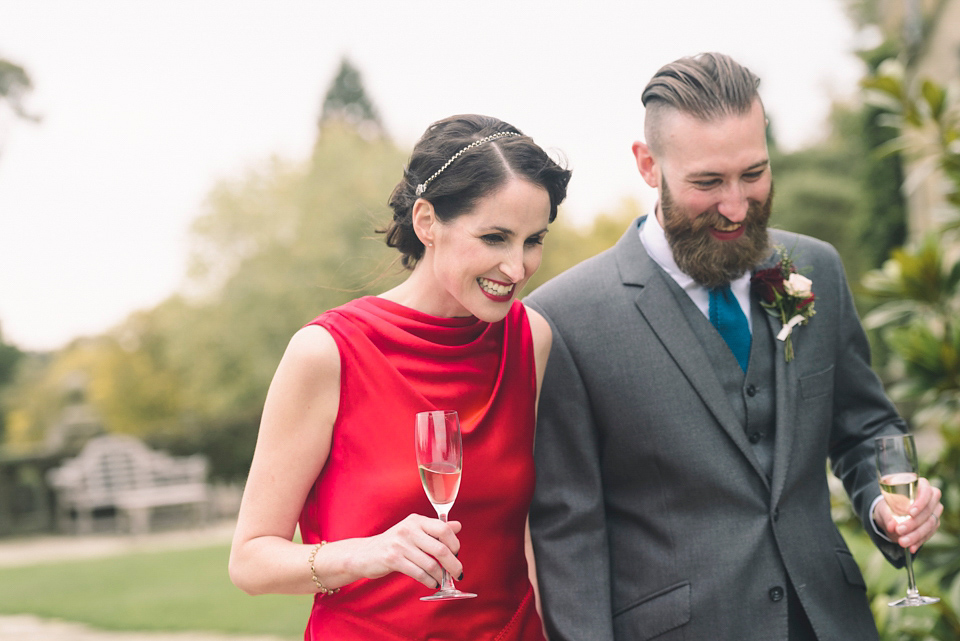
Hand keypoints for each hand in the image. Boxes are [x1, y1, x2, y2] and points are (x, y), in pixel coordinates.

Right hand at [347, 514, 462, 588]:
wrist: (365, 553)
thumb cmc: (394, 543)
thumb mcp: (414, 531)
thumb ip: (436, 529)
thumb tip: (458, 526)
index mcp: (416, 520)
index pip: (443, 529)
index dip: (455, 543)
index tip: (456, 553)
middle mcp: (408, 529)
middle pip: (440, 549)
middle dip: (453, 564)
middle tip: (458, 573)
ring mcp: (400, 544)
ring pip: (430, 564)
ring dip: (440, 576)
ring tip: (442, 580)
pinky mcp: (392, 559)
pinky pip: (418, 573)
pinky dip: (429, 581)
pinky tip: (431, 583)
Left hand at [874, 477, 943, 553]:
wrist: (891, 513)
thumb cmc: (889, 505)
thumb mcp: (884, 509)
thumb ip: (888, 517)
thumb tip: (892, 526)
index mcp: (920, 486)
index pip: (926, 491)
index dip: (920, 502)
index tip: (910, 513)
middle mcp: (931, 498)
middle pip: (928, 511)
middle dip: (913, 523)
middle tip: (899, 531)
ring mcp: (935, 511)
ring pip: (930, 524)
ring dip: (916, 535)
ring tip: (902, 542)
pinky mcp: (934, 524)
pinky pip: (929, 534)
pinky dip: (918, 542)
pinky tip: (911, 547)